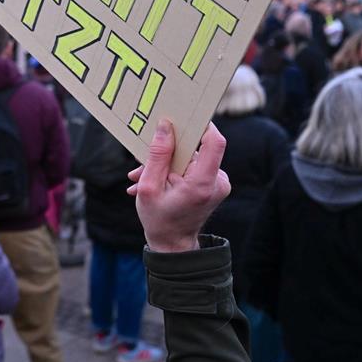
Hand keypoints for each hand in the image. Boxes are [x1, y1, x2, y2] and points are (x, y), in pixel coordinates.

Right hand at [127, 119, 230, 252]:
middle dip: (168, 152)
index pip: (214, 141)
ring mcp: (218, 183)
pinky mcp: (214, 184)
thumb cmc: (159, 219)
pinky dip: (173, 171)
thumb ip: (158, 155)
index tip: (183, 116)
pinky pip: (194, 166)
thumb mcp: (149, 187)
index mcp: (203, 183)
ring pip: (192, 158)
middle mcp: (217, 182)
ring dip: (166, 164)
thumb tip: (165, 126)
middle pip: (197, 149)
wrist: (173, 245)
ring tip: (143, 179)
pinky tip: (154, 182)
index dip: (201, 124)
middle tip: (143, 163)